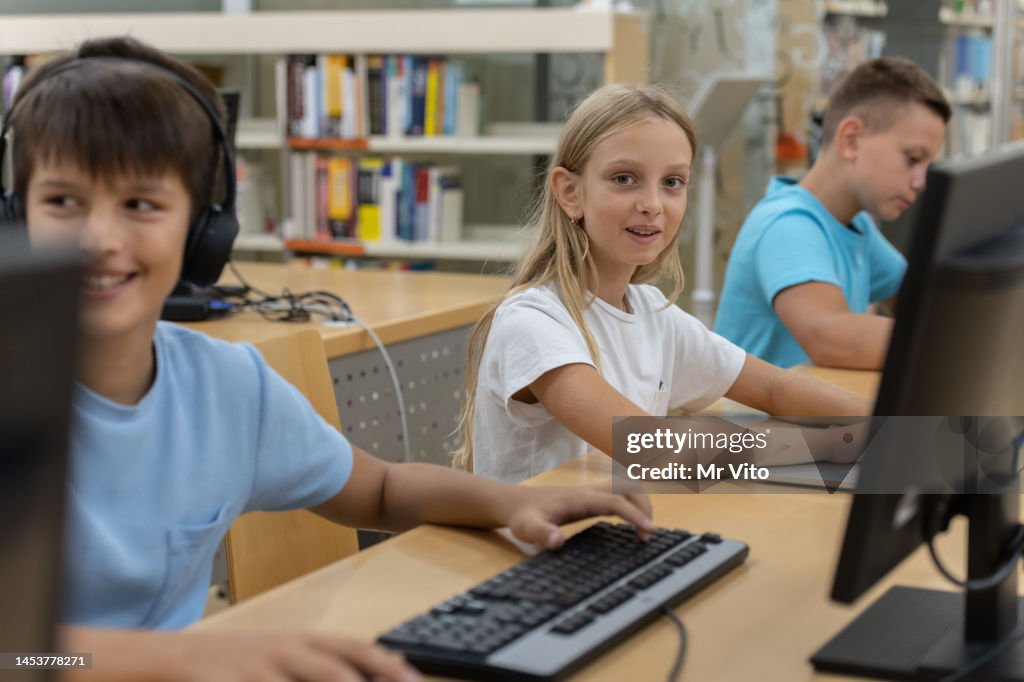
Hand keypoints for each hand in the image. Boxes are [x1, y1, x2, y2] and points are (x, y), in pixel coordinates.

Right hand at [178, 631, 421, 681]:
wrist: (167, 659)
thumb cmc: (234, 662)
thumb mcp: (282, 653)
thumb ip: (326, 662)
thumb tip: (388, 664)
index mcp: (299, 640)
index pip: (352, 648)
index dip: (386, 664)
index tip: (413, 679)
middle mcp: (282, 651)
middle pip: (334, 672)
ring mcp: (253, 670)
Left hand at [503, 485, 654, 549]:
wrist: (514, 502)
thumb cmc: (522, 516)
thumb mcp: (527, 529)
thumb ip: (542, 534)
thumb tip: (558, 541)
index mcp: (580, 498)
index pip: (615, 501)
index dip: (635, 514)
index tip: (649, 530)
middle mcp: (589, 491)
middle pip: (627, 488)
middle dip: (644, 506)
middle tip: (648, 533)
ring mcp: (591, 493)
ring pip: (626, 489)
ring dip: (640, 504)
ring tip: (643, 530)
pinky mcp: (590, 498)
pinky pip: (619, 496)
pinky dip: (632, 506)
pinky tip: (632, 524)